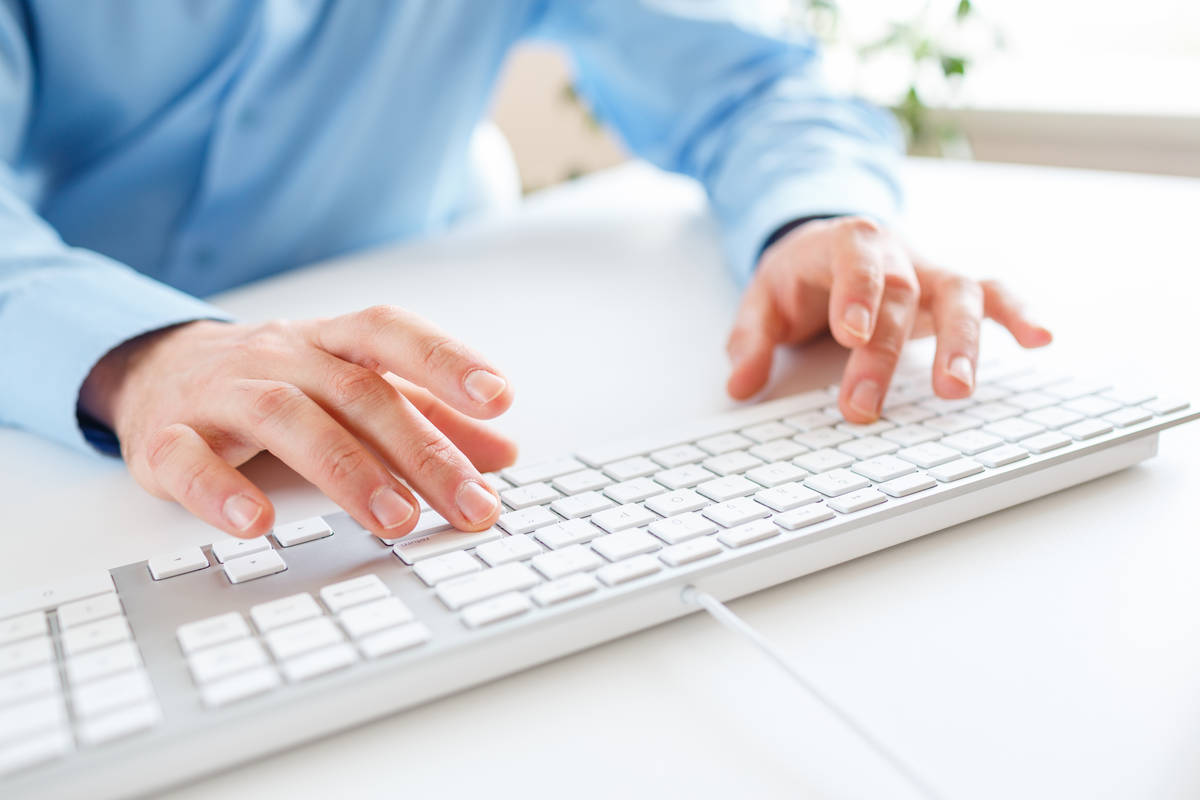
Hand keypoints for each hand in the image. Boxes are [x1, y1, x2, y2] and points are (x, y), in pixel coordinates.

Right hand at [79, 307, 517, 538]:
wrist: (156, 372)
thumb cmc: (278, 383)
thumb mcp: (352, 389)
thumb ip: (428, 415)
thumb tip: (503, 451)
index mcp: (330, 342)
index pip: (391, 334)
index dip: (445, 360)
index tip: (499, 397)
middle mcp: (280, 356)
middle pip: (358, 394)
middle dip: (421, 452)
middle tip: (471, 505)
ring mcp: (221, 393)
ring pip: (286, 418)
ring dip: (347, 472)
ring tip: (396, 520)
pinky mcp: (165, 438)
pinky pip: (189, 458)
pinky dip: (221, 491)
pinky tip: (258, 523)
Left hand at [725, 217, 1051, 419]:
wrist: (829, 243)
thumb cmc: (800, 275)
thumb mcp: (763, 297)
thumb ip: (751, 339)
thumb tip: (739, 384)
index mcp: (845, 243)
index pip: (856, 260)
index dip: (857, 293)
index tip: (852, 333)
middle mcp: (896, 252)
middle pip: (900, 294)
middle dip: (885, 352)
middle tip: (866, 405)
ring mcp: (929, 270)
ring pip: (958, 291)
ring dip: (961, 340)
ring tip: (956, 390)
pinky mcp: (951, 290)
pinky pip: (993, 294)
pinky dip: (1018, 314)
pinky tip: (1041, 340)